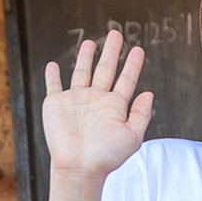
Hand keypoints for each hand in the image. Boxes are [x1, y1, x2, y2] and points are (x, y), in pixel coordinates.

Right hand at [42, 31, 152, 179]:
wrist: (80, 167)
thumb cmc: (107, 156)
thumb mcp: (132, 136)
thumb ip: (141, 114)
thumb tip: (149, 93)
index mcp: (115, 106)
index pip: (127, 79)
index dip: (133, 64)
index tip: (139, 49)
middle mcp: (96, 100)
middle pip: (106, 69)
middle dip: (111, 51)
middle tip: (116, 33)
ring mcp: (76, 101)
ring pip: (81, 72)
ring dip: (85, 57)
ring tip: (90, 42)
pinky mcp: (56, 104)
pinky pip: (53, 86)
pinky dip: (52, 75)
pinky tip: (53, 65)